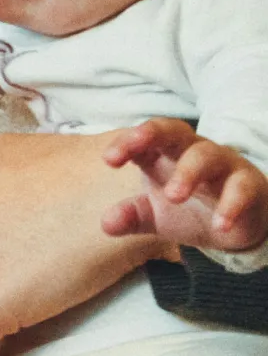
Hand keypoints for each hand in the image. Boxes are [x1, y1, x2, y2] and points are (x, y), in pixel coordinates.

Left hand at [103, 118, 267, 251]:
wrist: (237, 225)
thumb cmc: (190, 209)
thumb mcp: (156, 216)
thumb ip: (132, 216)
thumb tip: (106, 224)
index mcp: (164, 153)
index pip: (143, 139)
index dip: (126, 143)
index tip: (109, 159)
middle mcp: (192, 151)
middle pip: (174, 130)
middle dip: (153, 134)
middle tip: (137, 150)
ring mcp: (222, 164)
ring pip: (206, 155)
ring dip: (188, 172)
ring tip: (174, 197)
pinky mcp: (248, 183)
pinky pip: (241, 187)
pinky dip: (230, 205)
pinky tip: (219, 225)